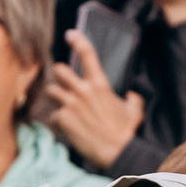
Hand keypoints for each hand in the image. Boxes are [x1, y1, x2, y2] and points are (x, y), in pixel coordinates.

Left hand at [43, 30, 144, 169]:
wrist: (116, 152)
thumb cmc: (126, 132)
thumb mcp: (134, 110)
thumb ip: (133, 98)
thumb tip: (131, 95)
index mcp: (100, 84)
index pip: (87, 54)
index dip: (77, 40)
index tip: (70, 34)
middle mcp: (83, 91)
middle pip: (60, 70)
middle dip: (60, 75)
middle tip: (63, 82)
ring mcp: (70, 104)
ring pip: (51, 90)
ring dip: (55, 96)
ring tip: (62, 105)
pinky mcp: (62, 119)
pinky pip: (53, 115)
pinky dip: (57, 120)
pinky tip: (66, 127)